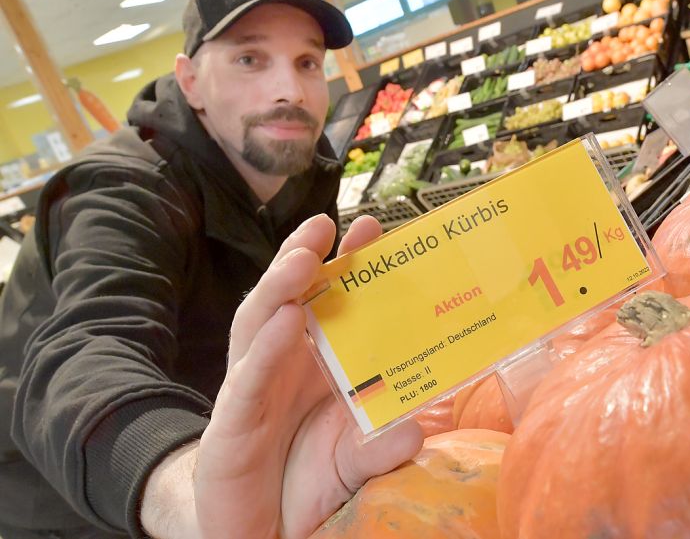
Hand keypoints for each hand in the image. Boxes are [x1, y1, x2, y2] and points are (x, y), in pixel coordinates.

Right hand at [140, 215, 422, 538]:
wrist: (255, 531)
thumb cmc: (302, 480)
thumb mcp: (352, 461)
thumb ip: (381, 446)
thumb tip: (415, 429)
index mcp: (312, 363)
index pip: (327, 303)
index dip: (345, 266)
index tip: (372, 229)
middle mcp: (280, 364)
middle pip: (290, 299)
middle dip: (304, 257)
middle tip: (327, 224)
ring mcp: (251, 387)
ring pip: (259, 324)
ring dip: (280, 287)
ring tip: (304, 258)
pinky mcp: (231, 421)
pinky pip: (248, 378)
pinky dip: (266, 347)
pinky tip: (284, 318)